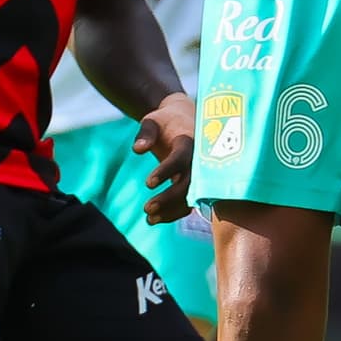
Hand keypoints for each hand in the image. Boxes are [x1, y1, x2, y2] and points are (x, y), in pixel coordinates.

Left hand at [133, 91, 194, 224]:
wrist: (184, 120)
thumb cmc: (165, 120)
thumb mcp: (152, 120)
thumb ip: (145, 132)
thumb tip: (138, 149)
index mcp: (191, 140)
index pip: (181, 157)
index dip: (167, 170)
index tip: (148, 183)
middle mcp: (200, 159)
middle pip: (190, 182)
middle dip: (170, 198)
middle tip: (147, 208)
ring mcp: (201, 173)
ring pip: (191, 196)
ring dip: (172, 210)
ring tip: (149, 219)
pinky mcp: (197, 183)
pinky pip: (189, 201)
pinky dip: (174, 212)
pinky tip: (154, 220)